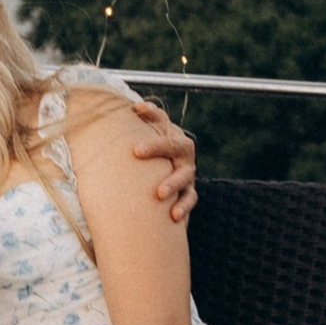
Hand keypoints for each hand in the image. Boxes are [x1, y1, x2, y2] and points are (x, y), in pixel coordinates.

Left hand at [124, 96, 196, 226]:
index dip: (151, 125)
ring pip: (183, 177)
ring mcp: (187, 173)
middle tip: (136, 152)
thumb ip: (146, 117)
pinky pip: (190, 199)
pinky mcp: (188, 191)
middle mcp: (183, 153)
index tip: (135, 130)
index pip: (162, 124)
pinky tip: (174, 217)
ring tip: (159, 194)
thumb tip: (135, 107)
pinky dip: (184, 207)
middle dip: (156, 148)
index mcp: (173, 135)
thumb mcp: (151, 130)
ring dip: (172, 184)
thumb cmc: (155, 147)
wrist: (171, 166)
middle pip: (173, 147)